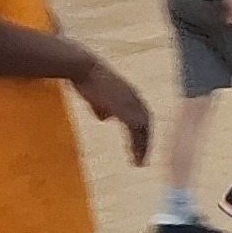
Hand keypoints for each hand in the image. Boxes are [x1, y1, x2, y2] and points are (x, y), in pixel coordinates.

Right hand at [69, 52, 151, 166]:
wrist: (85, 69)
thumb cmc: (87, 80)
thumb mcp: (97, 96)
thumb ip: (103, 107)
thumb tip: (105, 118)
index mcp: (130, 95)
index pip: (142, 116)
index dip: (142, 131)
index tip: (140, 145)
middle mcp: (135, 99)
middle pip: (146, 123)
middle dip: (146, 141)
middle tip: (143, 158)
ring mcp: (132, 103)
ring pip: (143, 129)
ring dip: (143, 147)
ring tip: (140, 163)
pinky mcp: (126, 109)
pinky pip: (136, 132)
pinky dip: (137, 146)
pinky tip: (134, 158)